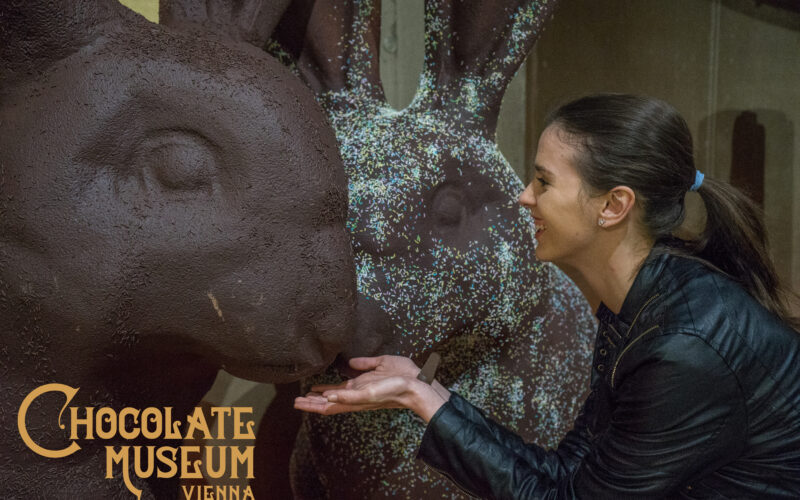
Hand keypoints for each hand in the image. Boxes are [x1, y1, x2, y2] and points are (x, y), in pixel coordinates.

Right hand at [294, 355, 447, 421]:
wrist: (418, 382)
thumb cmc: (405, 375)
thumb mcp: (382, 363)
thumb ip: (366, 363)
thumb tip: (352, 363)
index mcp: (361, 389)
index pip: (336, 393)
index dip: (321, 394)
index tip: (308, 392)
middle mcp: (359, 397)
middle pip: (330, 403)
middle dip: (313, 403)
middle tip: (296, 402)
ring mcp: (362, 398)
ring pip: (334, 405)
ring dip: (317, 404)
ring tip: (299, 403)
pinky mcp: (368, 396)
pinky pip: (348, 399)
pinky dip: (335, 399)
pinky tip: (323, 398)